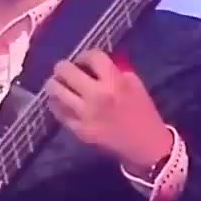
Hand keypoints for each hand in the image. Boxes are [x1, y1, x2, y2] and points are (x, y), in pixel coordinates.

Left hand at [43, 50, 172, 173]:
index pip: (92, 57)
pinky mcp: (77, 129)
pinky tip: (61, 101)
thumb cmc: (142, 111)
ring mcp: (84, 114)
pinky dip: (56, 103)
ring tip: (59, 84)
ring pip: (54, 90)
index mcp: (115, 83)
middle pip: (66, 70)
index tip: (83, 61)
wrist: (145, 144)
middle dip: (63, 67)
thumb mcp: (135, 84)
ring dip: (54, 83)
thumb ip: (113, 71)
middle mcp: (97, 96)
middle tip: (65, 71)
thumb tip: (90, 64)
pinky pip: (57, 111)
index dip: (84, 55)